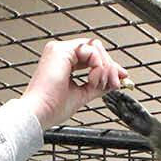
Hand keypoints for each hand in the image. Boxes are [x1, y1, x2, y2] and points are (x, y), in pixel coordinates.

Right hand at [17, 37, 131, 128]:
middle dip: (110, 67)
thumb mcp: (83, 94)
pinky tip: (91, 80)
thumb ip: (98, 85)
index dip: (108, 66)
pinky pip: (91, 51)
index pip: (92, 57)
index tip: (120, 77)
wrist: (39, 113)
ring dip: (104, 68)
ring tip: (97, 85)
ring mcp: (60, 50)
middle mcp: (61, 53)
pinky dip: (98, 67)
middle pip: (96, 49)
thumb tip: (114, 80)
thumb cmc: (52, 108)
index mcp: (63, 62)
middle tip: (113, 83)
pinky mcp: (61, 51)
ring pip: (96, 48)